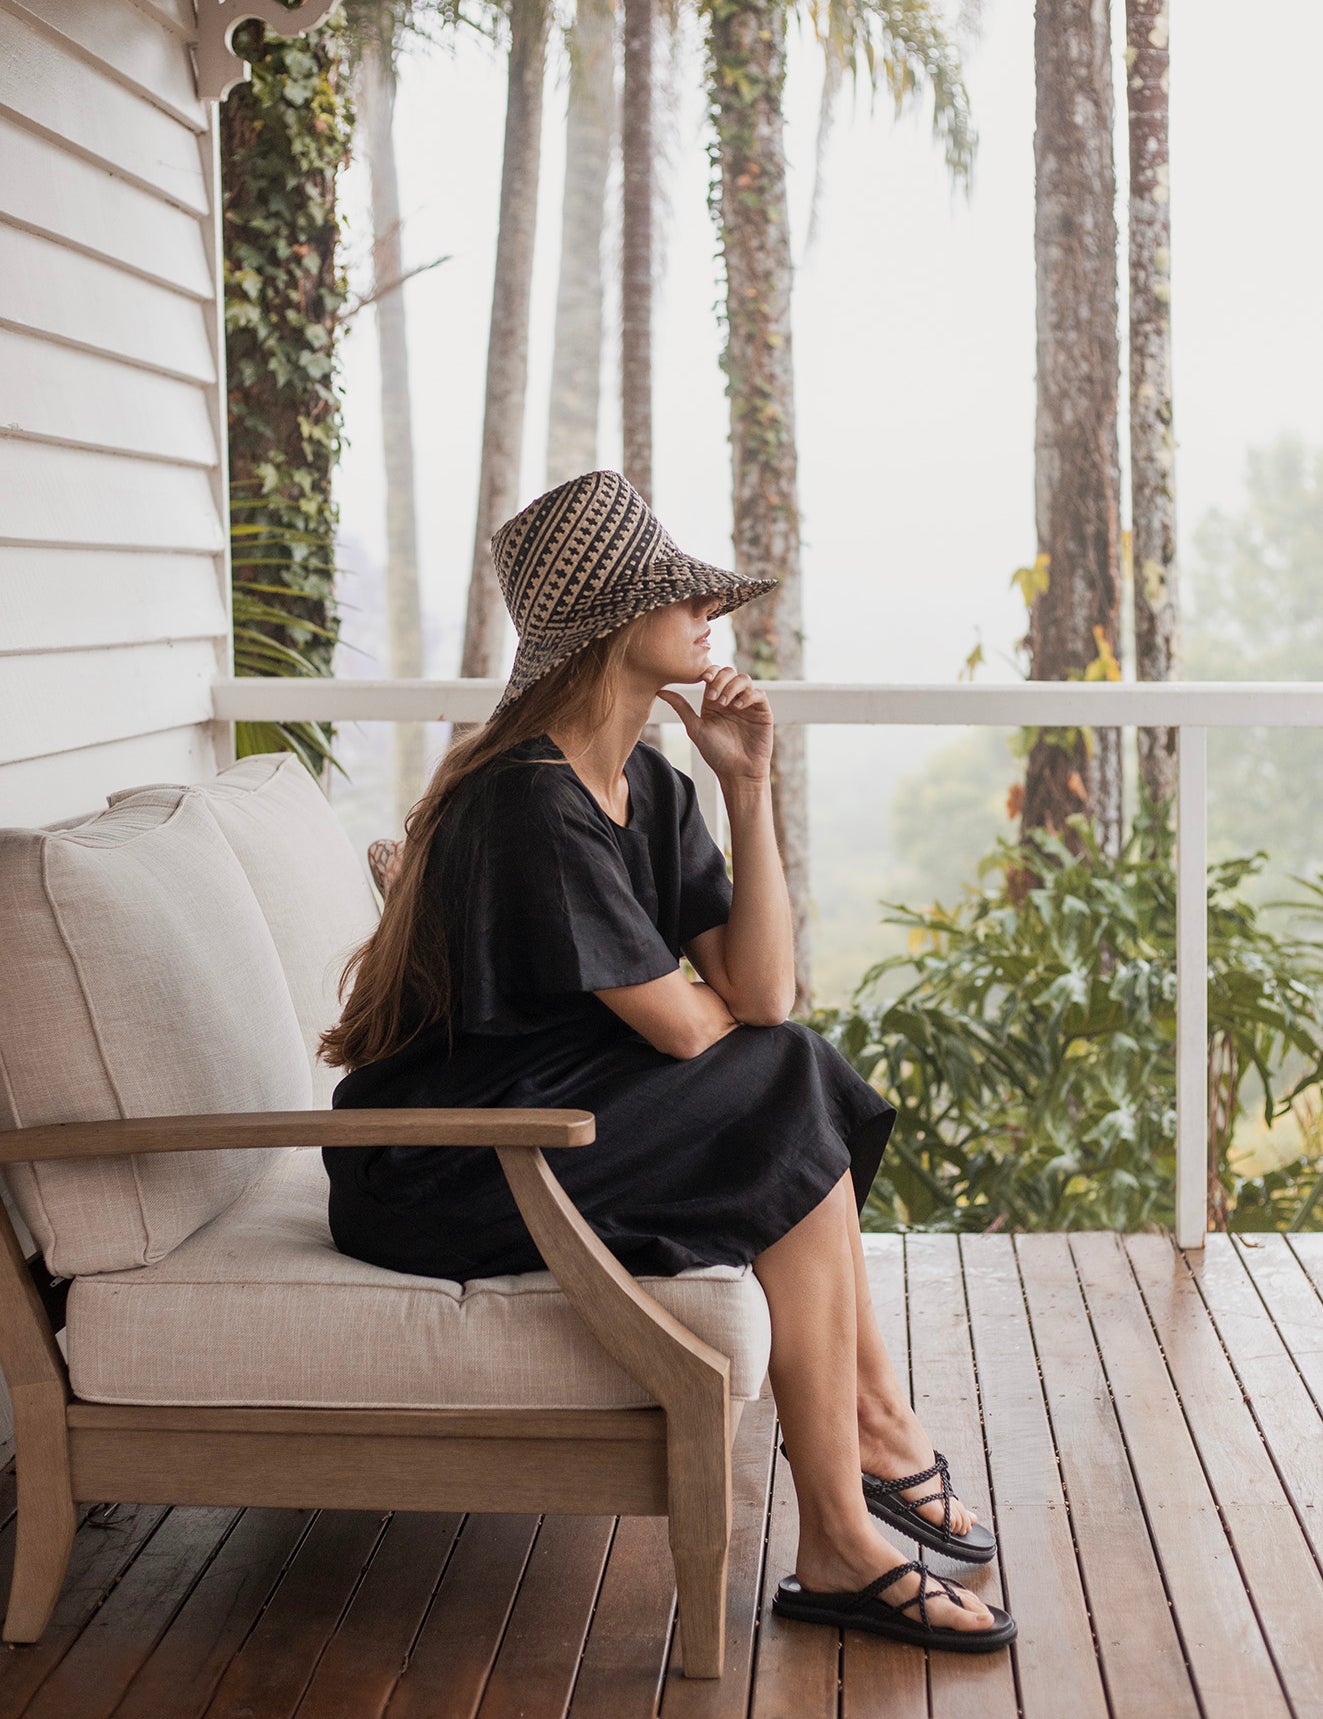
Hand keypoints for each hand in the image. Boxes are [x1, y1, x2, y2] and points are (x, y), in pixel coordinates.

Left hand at [658, 665, 772, 783]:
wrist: (737, 772)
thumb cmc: (716, 753)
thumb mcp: (695, 728)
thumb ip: (681, 707)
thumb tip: (660, 691)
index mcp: (714, 700)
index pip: (714, 675)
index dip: (710, 672)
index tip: (704, 680)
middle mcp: (732, 699)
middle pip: (730, 672)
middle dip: (721, 680)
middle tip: (713, 697)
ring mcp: (748, 704)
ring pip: (744, 679)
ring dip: (733, 687)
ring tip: (725, 704)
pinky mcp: (762, 711)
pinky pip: (759, 693)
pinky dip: (748, 696)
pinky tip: (738, 707)